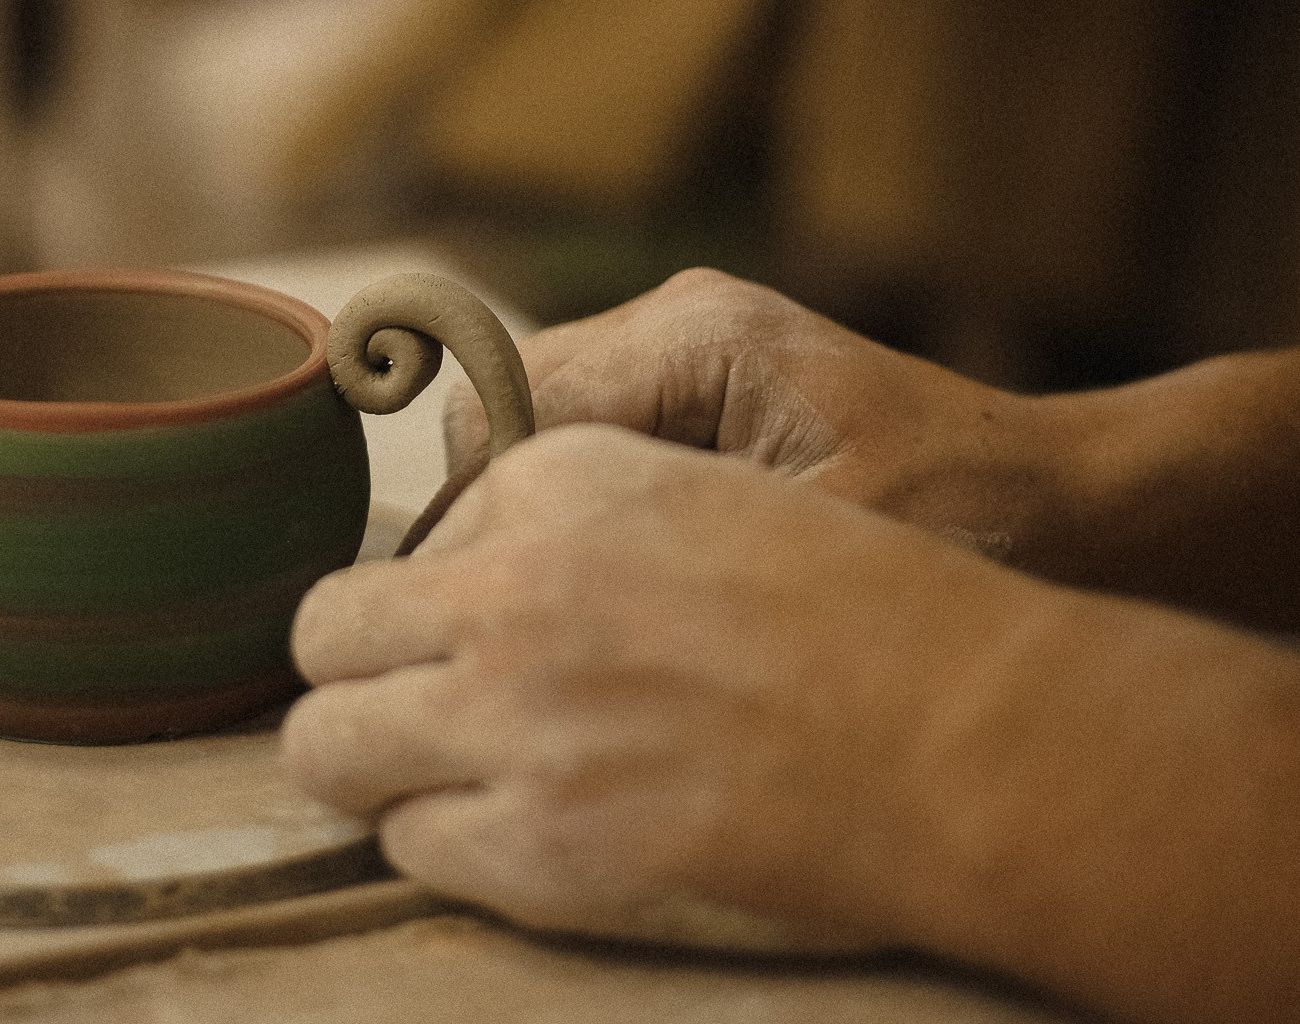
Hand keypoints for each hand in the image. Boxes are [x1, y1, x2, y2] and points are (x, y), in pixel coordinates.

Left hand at [283, 423, 1069, 952]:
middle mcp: (520, 586)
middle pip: (324, 627)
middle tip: (420, 692)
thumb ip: (583, 465)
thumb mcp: (738, 452)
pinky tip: (519, 824)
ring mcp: (521, 720)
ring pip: (326, 744)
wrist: (975, 735)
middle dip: (358, 659)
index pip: (421, 523)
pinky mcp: (545, 847)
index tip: (498, 614)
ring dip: (370, 753)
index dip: (454, 580)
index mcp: (567, 475)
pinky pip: (405, 840)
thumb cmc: (877, 596)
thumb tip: (465, 533)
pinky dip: (444, 836)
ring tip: (439, 765)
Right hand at [436, 269, 1078, 566]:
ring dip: (546, 520)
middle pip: (504, 412)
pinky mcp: (710, 392)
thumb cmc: (971, 529)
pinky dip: (594, 516)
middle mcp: (679, 322)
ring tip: (592, 617)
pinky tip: (642, 591)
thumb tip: (507, 565)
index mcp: (696, 338)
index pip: (502, 407)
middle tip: (541, 630)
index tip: (490, 622)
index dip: (477, 518)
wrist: (1080, 509)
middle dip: (502, 520)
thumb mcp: (811, 549)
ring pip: (540, 432)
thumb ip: (661, 540)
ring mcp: (692, 352)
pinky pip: (597, 447)